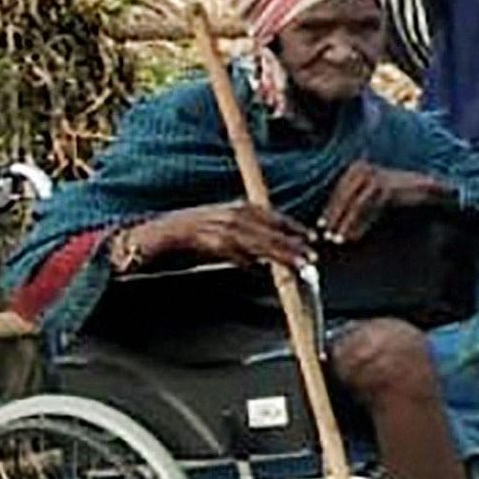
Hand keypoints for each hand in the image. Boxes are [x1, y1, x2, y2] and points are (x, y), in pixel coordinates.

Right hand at [169, 202, 309, 270]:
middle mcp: (234, 216)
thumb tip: (272, 245)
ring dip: (279, 256)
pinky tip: (258, 271)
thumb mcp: (227, 220)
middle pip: (270, 231)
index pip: (273, 216)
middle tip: (312, 257)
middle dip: (293, 245)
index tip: (312, 237)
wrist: (166, 229)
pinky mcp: (212, 243)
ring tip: (297, 266)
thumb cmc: (197, 228)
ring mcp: (223, 229)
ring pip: (259, 244)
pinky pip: (236, 255)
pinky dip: (248, 263)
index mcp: (239, 208)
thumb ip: (249, 229)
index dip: (294, 227)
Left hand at [317, 160, 438, 243]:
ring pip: (354, 204)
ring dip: (345, 224)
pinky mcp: (388, 189)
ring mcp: (378, 177)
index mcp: (359, 167)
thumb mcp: (375, 193)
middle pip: (344, 196)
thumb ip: (358, 199)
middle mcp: (366, 169)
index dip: (330, 209)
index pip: (339, 190)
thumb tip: (336, 216)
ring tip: (339, 240)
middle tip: (327, 236)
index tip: (321, 225)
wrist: (432, 190)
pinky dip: (360, 224)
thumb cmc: (402, 194)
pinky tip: (354, 236)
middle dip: (334, 218)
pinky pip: (368, 209)